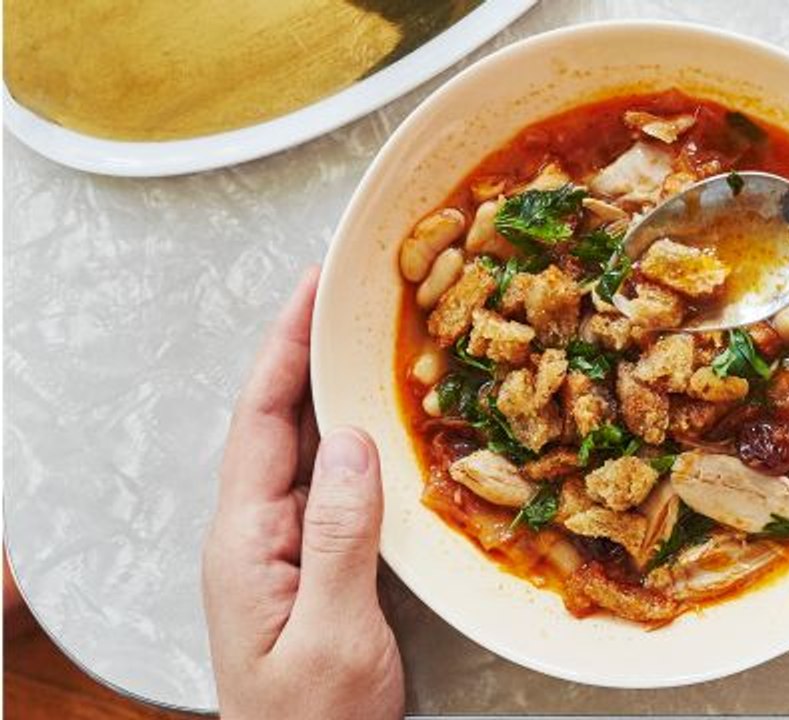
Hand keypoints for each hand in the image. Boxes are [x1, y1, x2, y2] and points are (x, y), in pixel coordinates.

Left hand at [202, 268, 403, 719]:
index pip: (260, 421)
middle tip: (345, 297)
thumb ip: (338, 535)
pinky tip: (373, 424)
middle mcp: (252, 534)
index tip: (313, 291)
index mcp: (245, 542)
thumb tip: (350, 442)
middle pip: (274, 421)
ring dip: (326, 390)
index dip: (286, 349)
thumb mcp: (333, 634)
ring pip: (299, 448)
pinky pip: (322, 483)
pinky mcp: (303, 564)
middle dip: (305, 351)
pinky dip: (346, 439)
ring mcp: (275, 548)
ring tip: (362, 342)